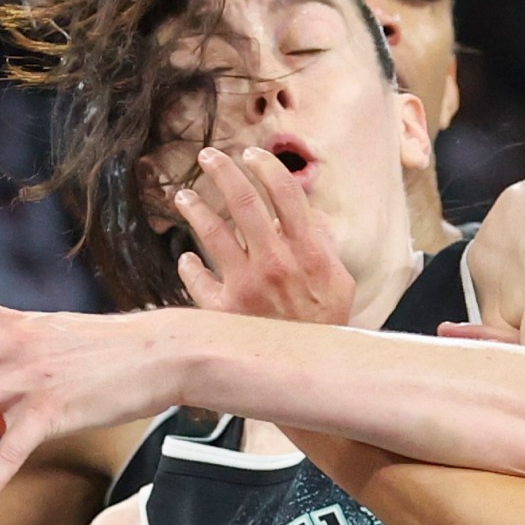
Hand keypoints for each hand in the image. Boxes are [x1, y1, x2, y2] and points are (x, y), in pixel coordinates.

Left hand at [171, 147, 354, 324]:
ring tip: (184, 196)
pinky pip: (197, 278)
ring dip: (195, 208)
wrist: (309, 372)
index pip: (286, 194)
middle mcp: (276, 263)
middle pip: (244, 201)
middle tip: (209, 157)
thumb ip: (324, 244)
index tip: (252, 153)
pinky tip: (188, 258)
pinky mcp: (223, 310)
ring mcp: (247, 286)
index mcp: (308, 251)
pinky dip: (189, 266)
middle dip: (223, 171)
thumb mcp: (341, 281)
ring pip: (212, 232)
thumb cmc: (326, 325)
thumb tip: (310, 214)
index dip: (267, 166)